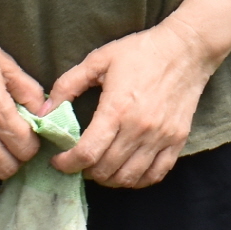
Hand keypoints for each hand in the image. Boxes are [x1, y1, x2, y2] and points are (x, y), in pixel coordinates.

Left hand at [47, 20, 220, 188]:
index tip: (59, 160)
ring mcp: (161, 137)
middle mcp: (139, 128)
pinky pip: (155, 175)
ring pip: (128, 178)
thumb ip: (67, 85)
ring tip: (100, 167)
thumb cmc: (141, 51)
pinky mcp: (177, 140)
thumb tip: (44, 112)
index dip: (67, 164)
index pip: (87, 153)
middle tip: (79, 161)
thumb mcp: (99, 60)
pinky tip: (126, 170)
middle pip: (105, 170)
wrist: (186, 49)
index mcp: (117, 109)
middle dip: (85, 171)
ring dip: (108, 179)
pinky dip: (137, 180)